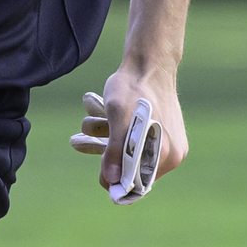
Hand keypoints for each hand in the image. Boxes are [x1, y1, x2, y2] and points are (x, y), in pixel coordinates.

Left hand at [70, 63, 187, 193]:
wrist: (149, 64)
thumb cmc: (134, 88)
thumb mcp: (119, 118)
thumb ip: (115, 150)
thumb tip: (111, 180)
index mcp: (166, 155)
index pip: (136, 183)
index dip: (113, 179)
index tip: (96, 170)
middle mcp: (171, 154)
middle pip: (130, 167)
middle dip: (101, 152)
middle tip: (76, 141)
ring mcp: (166, 144)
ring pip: (128, 152)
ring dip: (102, 138)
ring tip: (84, 123)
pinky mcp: (158, 133)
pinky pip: (133, 141)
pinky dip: (114, 132)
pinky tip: (95, 114)